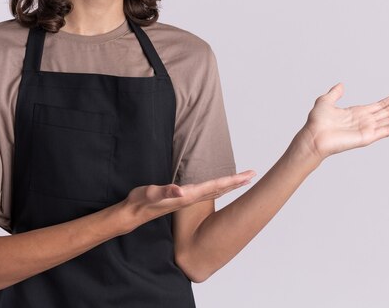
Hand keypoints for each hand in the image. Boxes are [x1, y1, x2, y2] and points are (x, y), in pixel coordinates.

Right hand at [121, 170, 255, 228]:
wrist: (134, 214)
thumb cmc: (142, 202)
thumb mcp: (151, 194)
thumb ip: (165, 192)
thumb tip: (180, 190)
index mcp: (188, 196)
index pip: (215, 186)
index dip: (232, 180)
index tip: (247, 176)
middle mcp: (192, 198)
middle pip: (221, 189)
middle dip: (238, 182)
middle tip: (254, 174)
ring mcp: (189, 199)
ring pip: (216, 191)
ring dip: (231, 185)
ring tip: (244, 179)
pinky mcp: (184, 198)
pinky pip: (208, 191)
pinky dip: (219, 186)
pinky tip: (222, 185)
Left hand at [298, 83, 388, 160]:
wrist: (313, 136)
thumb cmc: (316, 122)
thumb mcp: (326, 101)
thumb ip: (335, 93)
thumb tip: (341, 85)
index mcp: (358, 113)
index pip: (381, 105)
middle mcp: (365, 121)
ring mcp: (368, 129)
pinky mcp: (368, 137)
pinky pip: (386, 130)